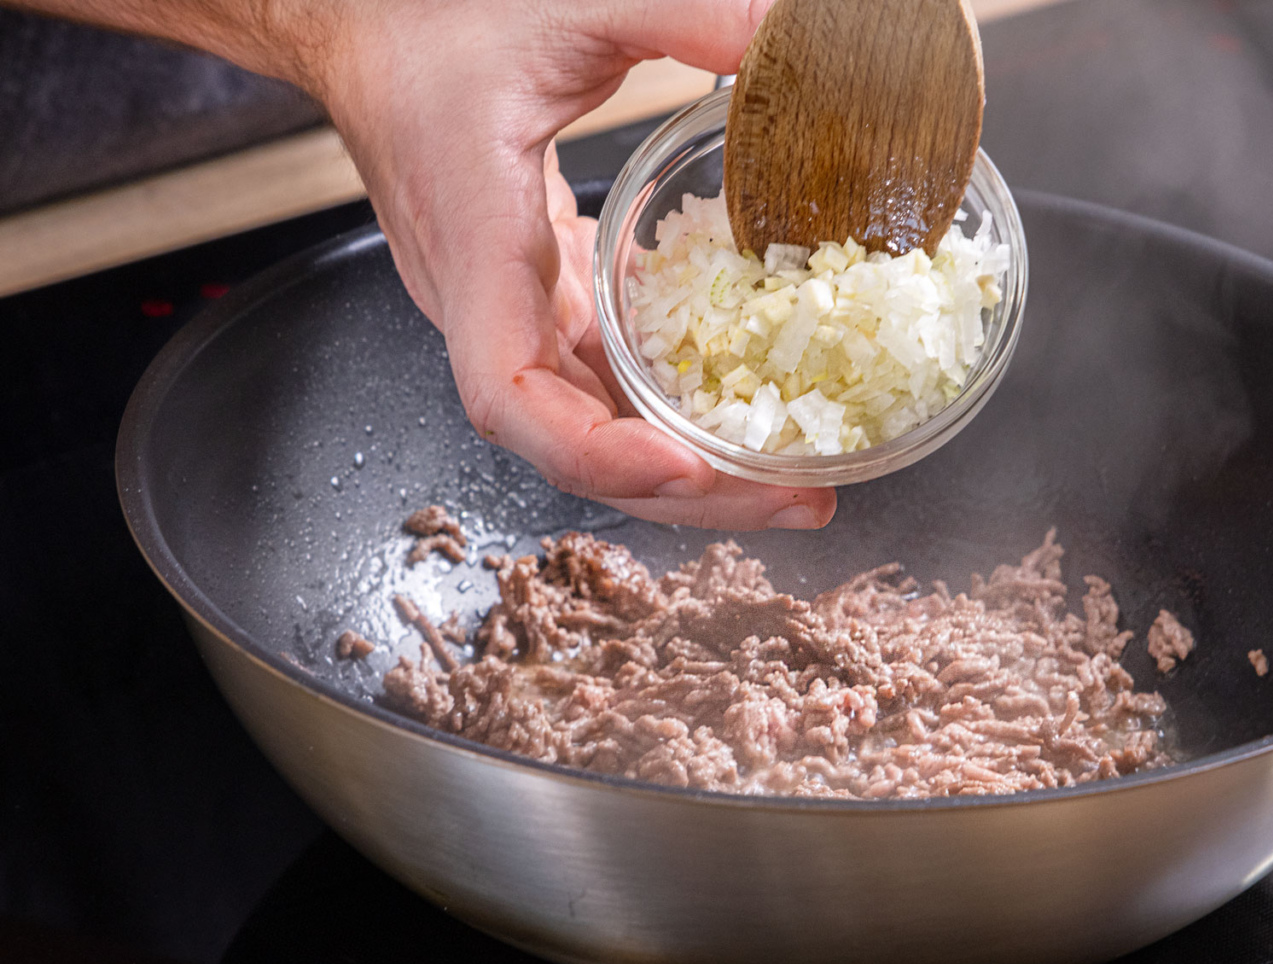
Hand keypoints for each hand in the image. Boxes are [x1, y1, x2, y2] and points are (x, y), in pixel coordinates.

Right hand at [305, 0, 835, 529]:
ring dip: (691, 471)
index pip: (509, 394)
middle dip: (687, 493)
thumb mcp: (568, 6)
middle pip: (575, 446)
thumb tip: (796, 31)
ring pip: (596, 428)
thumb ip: (683, 12)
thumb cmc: (434, 27)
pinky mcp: (541, 299)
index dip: (595, 453)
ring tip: (796, 482)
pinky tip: (745, 419)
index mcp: (475, 247)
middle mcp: (489, 304)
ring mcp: (514, 311)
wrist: (366, 37)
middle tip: (805, 503)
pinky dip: (672, 416)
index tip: (684, 468)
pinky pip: (604, 384)